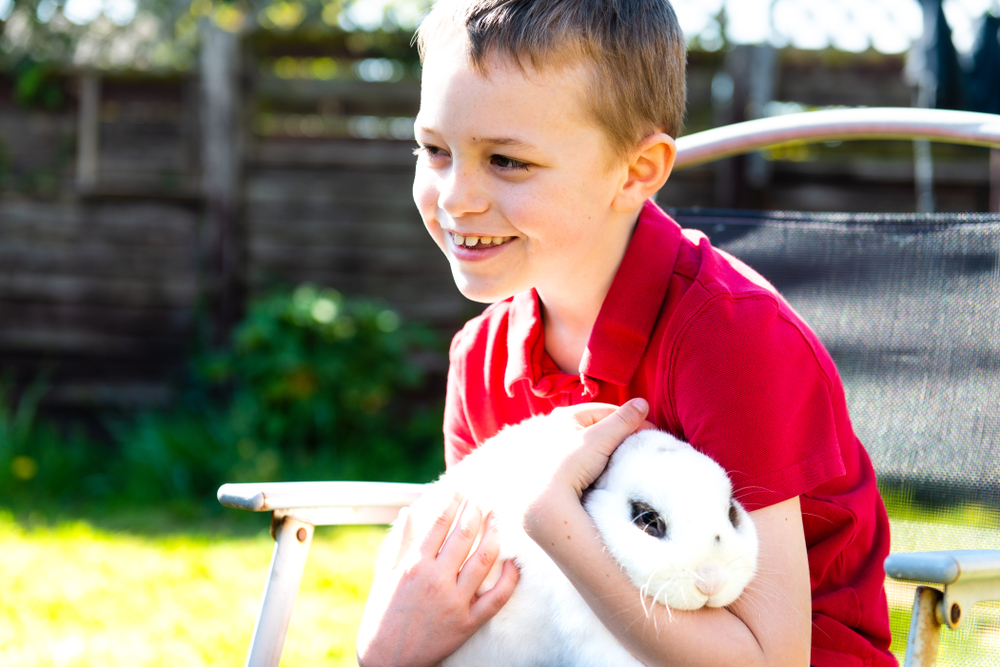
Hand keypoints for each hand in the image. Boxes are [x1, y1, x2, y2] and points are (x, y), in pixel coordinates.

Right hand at [356, 491, 519, 666]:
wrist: (387, 661)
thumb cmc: (382, 616)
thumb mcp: (386, 575)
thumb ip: (401, 542)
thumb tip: (410, 510)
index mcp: (414, 565)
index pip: (439, 522)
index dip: (453, 500)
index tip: (460, 489)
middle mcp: (436, 580)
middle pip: (465, 534)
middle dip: (476, 511)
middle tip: (482, 500)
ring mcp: (455, 601)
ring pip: (484, 558)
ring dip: (494, 533)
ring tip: (497, 519)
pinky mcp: (468, 622)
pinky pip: (497, 597)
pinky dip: (509, 578)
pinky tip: (513, 562)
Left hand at [522, 398, 650, 537]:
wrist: (544, 503)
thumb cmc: (569, 464)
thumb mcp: (599, 439)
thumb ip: (623, 421)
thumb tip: (643, 403)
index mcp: (565, 415)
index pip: (607, 411)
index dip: (631, 420)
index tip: (651, 434)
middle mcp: (558, 429)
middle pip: (601, 428)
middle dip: (621, 436)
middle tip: (640, 448)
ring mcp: (559, 450)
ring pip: (595, 446)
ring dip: (611, 452)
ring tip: (626, 462)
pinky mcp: (562, 470)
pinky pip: (588, 461)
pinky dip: (601, 465)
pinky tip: (609, 473)